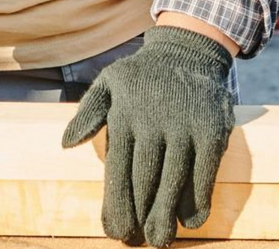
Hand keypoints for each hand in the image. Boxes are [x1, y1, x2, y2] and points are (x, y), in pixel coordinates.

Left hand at [62, 27, 234, 246]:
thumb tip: (66, 144)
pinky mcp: (212, 131)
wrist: (189, 50)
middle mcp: (154, 123)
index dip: (115, 205)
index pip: (117, 170)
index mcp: (125, 117)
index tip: (114, 231)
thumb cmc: (143, 76)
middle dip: (139, 217)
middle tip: (136, 242)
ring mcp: (185, 128)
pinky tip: (190, 219)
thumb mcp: (109, 83)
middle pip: (145, 182)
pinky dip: (198, 199)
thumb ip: (87, 113)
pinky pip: (205, 173)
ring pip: (174, 181)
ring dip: (166, 215)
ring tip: (160, 240)